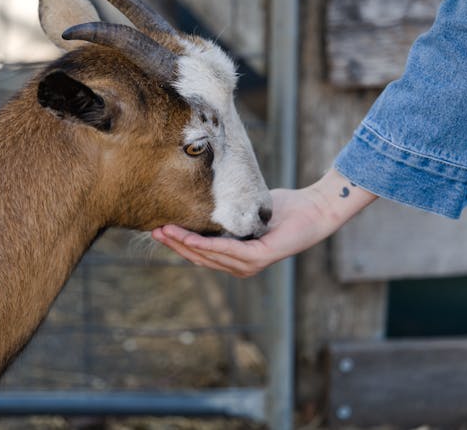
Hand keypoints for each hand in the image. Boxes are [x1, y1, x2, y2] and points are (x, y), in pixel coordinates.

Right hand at [151, 169, 376, 277]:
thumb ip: (225, 214)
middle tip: (153, 230)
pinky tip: (190, 237)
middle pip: (200, 258)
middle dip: (175, 245)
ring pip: (209, 256)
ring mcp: (251, 264)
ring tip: (165, 230)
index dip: (178, 244)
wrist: (313, 209)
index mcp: (237, 257)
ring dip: (185, 244)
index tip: (158, 229)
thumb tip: (198, 199)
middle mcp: (241, 266)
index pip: (201, 254)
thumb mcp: (245, 210)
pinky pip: (227, 251)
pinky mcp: (261, 257)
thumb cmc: (282, 209)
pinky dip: (207, 245)